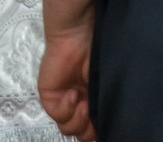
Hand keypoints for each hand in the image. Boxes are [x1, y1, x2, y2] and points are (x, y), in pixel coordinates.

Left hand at [38, 0, 97, 138]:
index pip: (96, 128)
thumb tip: (112, 127)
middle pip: (84, 133)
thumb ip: (110, 105)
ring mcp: (65, 100)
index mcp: (96, 98)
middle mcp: (82, 102)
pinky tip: (72, 95)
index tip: (106, 130)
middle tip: (94, 115)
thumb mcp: (109, 81)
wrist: (79, 31)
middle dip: (91, 130)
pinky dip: (66, 109)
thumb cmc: (99, 48)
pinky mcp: (50, 95)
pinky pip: (57, 115)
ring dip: (79, 121)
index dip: (100, 132)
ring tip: (83, 104)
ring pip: (69, 128)